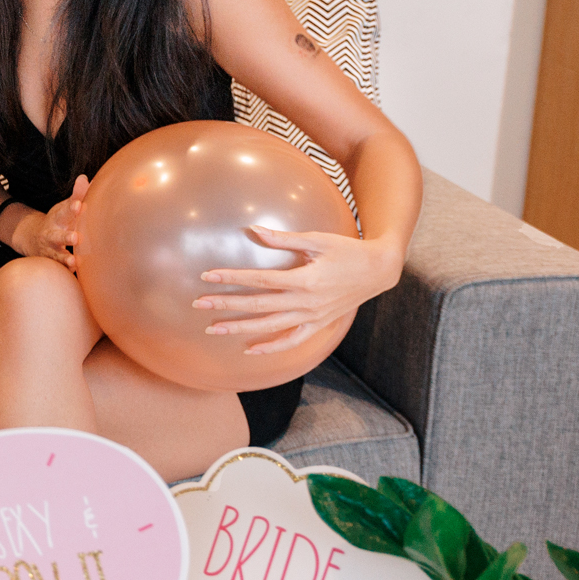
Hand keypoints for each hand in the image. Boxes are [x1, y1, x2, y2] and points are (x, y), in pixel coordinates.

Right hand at [11, 174, 89, 271]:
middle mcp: (51, 235)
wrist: (30, 238)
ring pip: (56, 255)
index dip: (72, 208)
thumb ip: (77, 195)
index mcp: (57, 219)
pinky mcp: (51, 263)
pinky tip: (74, 273)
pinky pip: (58, 269)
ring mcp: (49, 250)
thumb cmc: (56, 221)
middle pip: (57, 236)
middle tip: (76, 238)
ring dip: (64, 258)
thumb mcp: (63, 207)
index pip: (65, 211)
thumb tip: (87, 178)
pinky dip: (65, 271)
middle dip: (65, 237)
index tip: (79, 205)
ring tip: (73, 261)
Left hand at [196, 226, 402, 356]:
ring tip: (214, 329)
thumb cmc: (348, 251)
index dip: (232, 278)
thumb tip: (254, 229)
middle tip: (199, 305)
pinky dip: (272, 347)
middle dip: (227, 305)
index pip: (259, 280)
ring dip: (241, 329)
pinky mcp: (319, 324)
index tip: (207, 277)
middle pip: (259, 306)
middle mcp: (307, 302)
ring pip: (271, 327)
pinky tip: (250, 350)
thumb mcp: (318, 240)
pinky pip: (292, 340)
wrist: (379, 270)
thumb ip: (284, 238)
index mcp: (304, 280)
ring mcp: (313, 317)